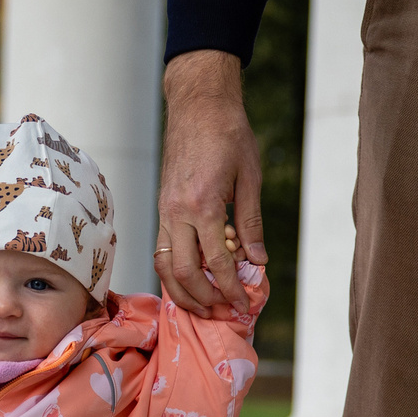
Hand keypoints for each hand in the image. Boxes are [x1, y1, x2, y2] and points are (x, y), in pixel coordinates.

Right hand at [156, 50, 265, 314]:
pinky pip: (161, 250)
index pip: (215, 262)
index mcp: (203, 205)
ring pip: (163, 266)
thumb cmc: (229, 134)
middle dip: (203, 299)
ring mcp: (165, 210)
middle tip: (223, 312)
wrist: (198, 104)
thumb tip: (256, 261)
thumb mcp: (251, 177)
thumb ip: (251, 222)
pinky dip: (173, 273)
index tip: (243, 303)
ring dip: (182, 292)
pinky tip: (190, 282)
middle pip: (182, 273)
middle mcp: (177, 212)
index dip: (229, 288)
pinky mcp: (162, 207)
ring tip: (204, 306)